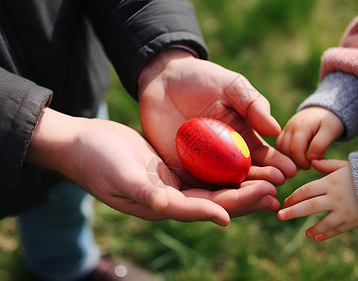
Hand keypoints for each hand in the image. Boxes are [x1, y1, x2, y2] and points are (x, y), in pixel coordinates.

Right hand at [26, 108, 249, 225]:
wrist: (80, 143)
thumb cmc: (97, 161)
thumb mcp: (126, 180)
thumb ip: (159, 200)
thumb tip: (201, 215)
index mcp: (163, 205)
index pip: (208, 207)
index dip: (238, 202)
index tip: (265, 194)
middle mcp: (171, 197)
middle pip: (217, 199)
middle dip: (247, 194)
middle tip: (277, 187)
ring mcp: (170, 182)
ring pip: (213, 185)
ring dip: (241, 182)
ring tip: (269, 177)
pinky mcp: (169, 166)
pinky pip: (202, 168)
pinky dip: (223, 166)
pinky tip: (242, 159)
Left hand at [138, 48, 296, 215]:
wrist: (163, 79)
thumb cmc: (201, 78)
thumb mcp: (232, 87)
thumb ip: (253, 105)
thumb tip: (276, 130)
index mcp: (242, 138)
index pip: (263, 155)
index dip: (277, 163)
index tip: (291, 171)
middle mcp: (226, 157)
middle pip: (247, 176)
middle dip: (262, 184)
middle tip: (275, 191)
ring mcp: (204, 165)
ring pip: (225, 187)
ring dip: (240, 196)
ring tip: (254, 200)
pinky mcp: (181, 170)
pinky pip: (196, 187)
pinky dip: (209, 197)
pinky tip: (220, 204)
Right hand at [276, 107, 343, 169]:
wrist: (323, 110)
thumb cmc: (329, 121)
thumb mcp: (331, 130)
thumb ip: (320, 144)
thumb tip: (311, 159)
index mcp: (301, 126)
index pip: (295, 149)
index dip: (301, 162)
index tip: (311, 166)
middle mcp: (290, 127)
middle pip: (285, 150)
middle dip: (294, 162)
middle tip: (306, 167)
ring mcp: (285, 129)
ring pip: (279, 148)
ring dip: (288, 159)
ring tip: (301, 164)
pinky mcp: (284, 132)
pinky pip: (279, 146)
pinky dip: (285, 154)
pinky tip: (296, 159)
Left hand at [278, 159, 357, 240]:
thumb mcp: (342, 165)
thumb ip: (325, 164)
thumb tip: (310, 160)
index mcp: (330, 183)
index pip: (306, 190)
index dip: (294, 196)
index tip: (285, 201)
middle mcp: (335, 198)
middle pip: (309, 206)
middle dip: (293, 212)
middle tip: (280, 216)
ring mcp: (344, 211)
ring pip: (324, 223)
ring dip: (312, 229)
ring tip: (305, 233)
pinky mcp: (353, 221)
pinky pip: (337, 230)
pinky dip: (327, 235)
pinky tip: (316, 238)